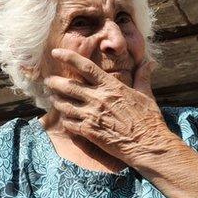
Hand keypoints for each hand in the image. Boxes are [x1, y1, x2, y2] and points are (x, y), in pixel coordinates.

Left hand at [44, 48, 170, 163]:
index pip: (85, 67)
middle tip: (48, 80)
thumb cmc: (148, 120)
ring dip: (56, 100)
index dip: (68, 57)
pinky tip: (64, 118)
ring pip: (64, 105)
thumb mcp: (146, 95)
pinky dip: (64, 120)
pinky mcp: (88, 132)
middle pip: (68, 86)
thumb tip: (149, 62)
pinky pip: (68, 123)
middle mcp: (98, 98)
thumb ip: (142, 77)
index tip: (56, 52)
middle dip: (54, 82)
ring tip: (52, 97)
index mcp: (111, 86)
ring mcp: (91, 115)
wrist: (148, 145)